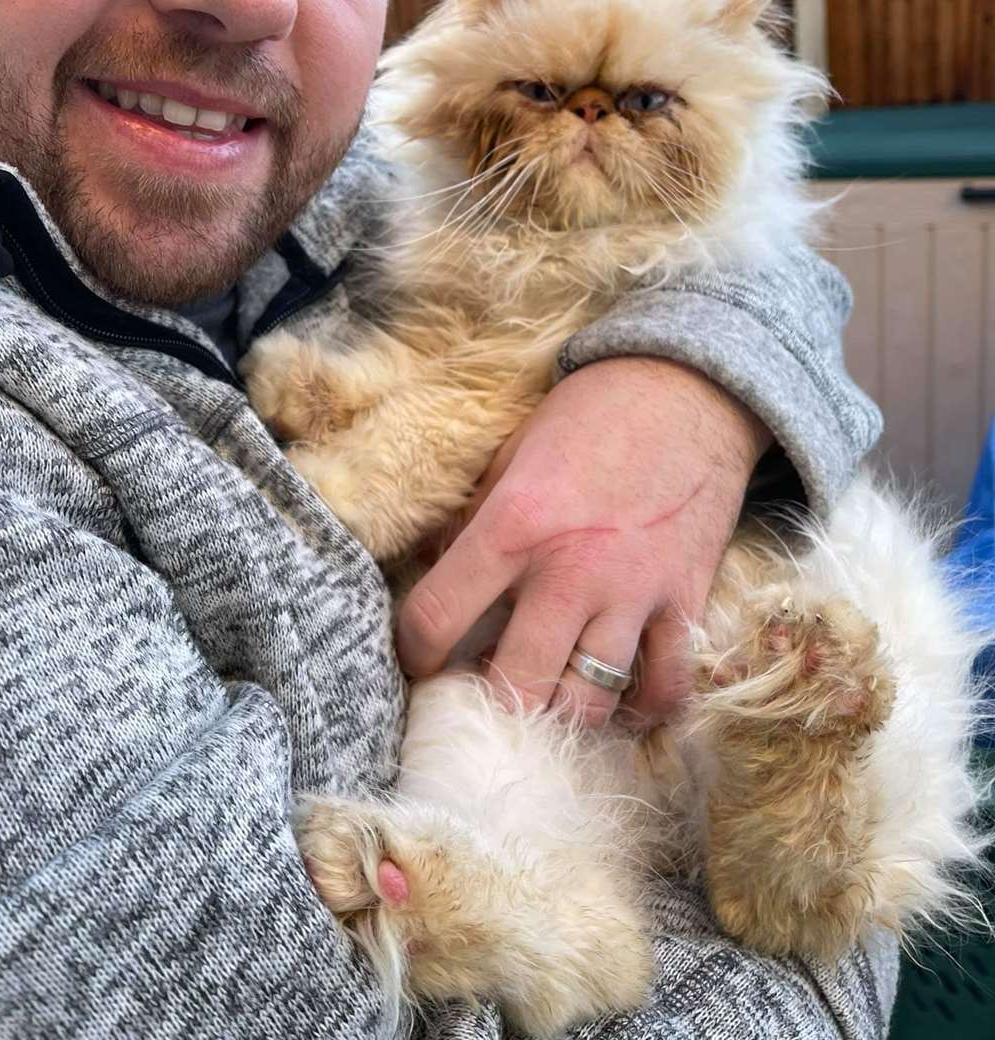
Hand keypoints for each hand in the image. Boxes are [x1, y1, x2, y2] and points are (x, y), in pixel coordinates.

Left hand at [396, 357, 771, 726]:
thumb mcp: (510, 455)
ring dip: (561, 711)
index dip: (415, 652)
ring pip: (589, 703)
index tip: (421, 658)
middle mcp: (569, 570)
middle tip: (484, 694)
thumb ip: (470, 519)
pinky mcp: (684, 602)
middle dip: (490, 705)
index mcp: (512, 526)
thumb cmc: (589, 417)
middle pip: (515, 686)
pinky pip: (666, 688)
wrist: (687, 390)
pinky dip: (642, 707)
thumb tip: (429, 569)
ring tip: (545, 697)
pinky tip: (618, 696)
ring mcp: (632, 593)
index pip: (436, 618)